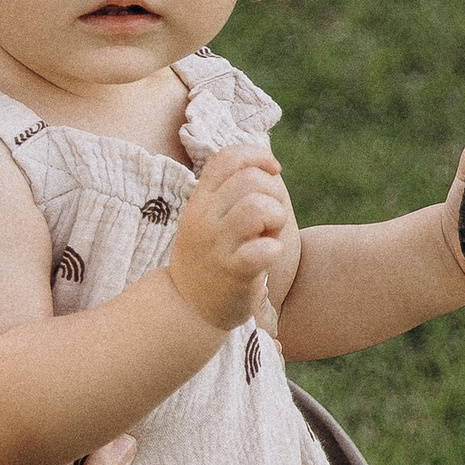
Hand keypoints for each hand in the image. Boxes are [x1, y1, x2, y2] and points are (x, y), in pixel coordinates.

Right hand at [168, 144, 291, 331]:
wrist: (188, 307)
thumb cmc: (210, 257)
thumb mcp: (208, 217)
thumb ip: (231, 190)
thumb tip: (268, 165)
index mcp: (200, 199)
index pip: (228, 157)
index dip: (258, 157)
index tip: (273, 172)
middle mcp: (203, 217)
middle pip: (251, 179)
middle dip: (274, 194)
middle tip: (269, 219)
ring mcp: (216, 244)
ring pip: (258, 207)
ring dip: (276, 219)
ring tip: (269, 235)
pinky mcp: (232, 272)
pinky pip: (262, 249)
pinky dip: (274, 249)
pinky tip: (268, 256)